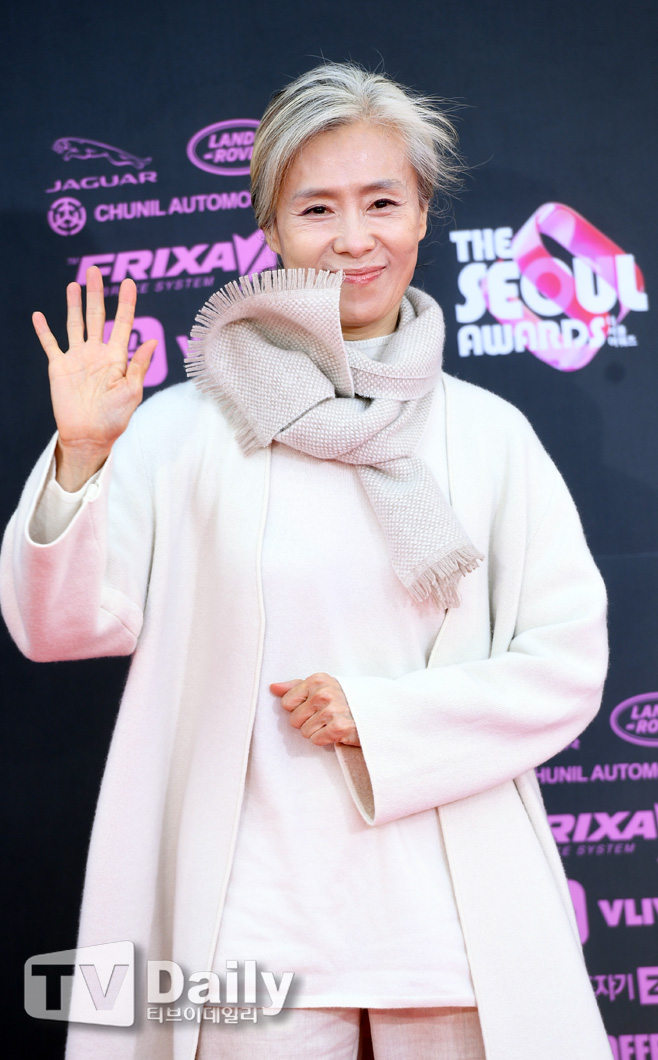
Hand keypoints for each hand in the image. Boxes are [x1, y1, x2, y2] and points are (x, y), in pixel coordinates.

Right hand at [32, 265, 156, 489]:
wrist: (89, 436)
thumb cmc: (115, 418)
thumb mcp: (132, 392)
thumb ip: (139, 366)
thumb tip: (153, 342)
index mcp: (117, 357)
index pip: (123, 323)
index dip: (126, 303)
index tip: (130, 282)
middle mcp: (97, 353)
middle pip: (96, 316)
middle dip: (96, 293)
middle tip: (96, 270)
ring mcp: (77, 359)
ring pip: (74, 324)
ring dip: (74, 304)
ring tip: (74, 284)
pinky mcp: (59, 367)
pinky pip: (50, 344)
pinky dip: (43, 330)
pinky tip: (38, 315)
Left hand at [270, 673, 360, 746]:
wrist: (376, 712)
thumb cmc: (345, 699)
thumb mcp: (322, 687)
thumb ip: (296, 687)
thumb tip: (273, 688)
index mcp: (317, 680)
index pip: (287, 702)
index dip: (299, 709)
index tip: (314, 707)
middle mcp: (323, 693)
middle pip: (294, 720)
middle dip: (307, 722)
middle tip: (325, 718)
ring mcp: (332, 710)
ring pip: (305, 732)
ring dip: (318, 732)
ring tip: (332, 724)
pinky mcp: (339, 727)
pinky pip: (316, 740)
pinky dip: (326, 740)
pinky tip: (337, 732)